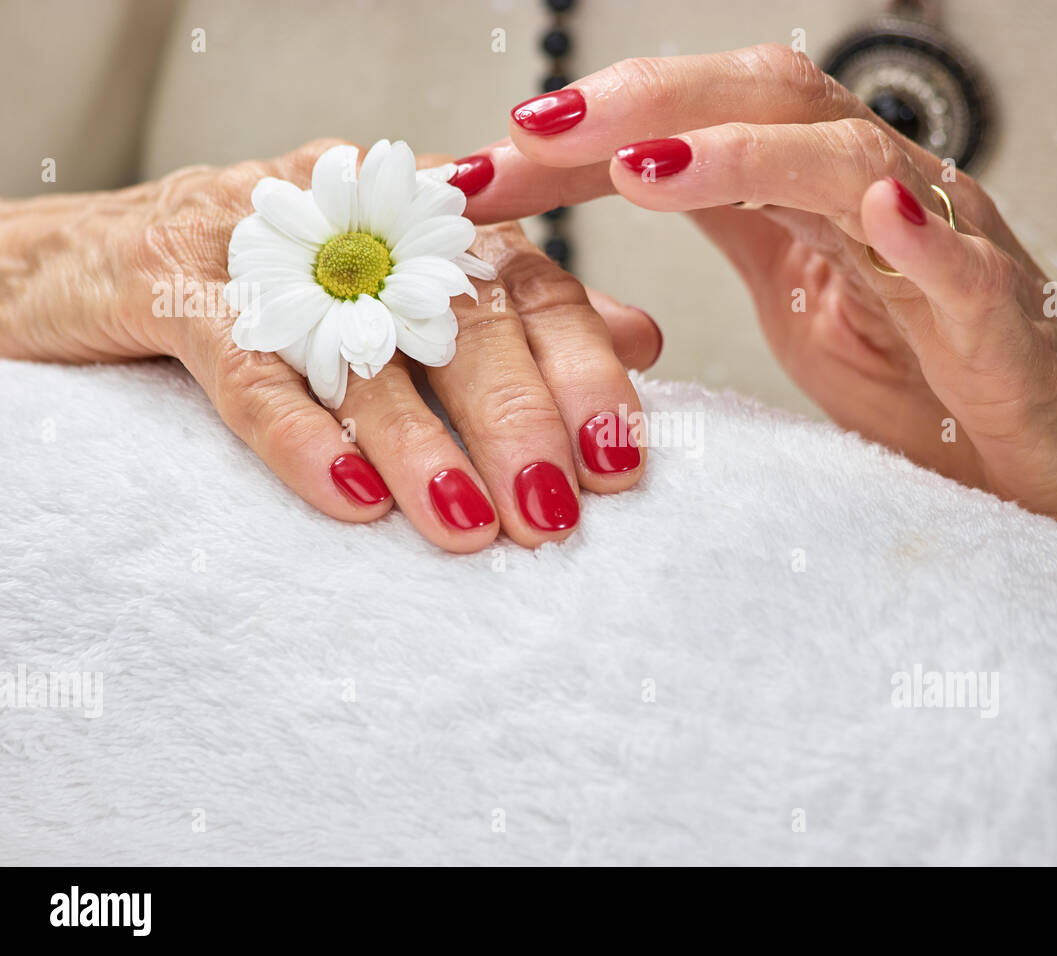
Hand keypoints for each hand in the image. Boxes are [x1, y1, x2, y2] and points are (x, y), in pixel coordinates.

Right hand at [0, 140, 660, 551]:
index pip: (533, 289)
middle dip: (516, 420)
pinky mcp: (177, 280)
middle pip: (462, 318)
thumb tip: (643, 339)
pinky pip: (251, 365)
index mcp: (430, 220)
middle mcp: (363, 217)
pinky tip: (354, 502)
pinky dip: (304, 437)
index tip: (620, 465)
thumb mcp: (408, 292)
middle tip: (552, 516)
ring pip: (366, 348)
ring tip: (472, 527)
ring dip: (424, 446)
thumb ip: (523, 313)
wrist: (96, 259)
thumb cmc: (280, 289)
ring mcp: (269, 243)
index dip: (583, 374)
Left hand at [460, 45, 1056, 607]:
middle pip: (768, 101)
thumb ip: (744, 228)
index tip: (485, 165)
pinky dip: (918, 230)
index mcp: (820, 202)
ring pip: (853, 159)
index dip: (590, 135)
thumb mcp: (807, 300)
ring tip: (645, 165)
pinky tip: (875, 209)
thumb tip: (636, 179)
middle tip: (534, 131)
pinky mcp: (1005, 324)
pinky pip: (966, 265)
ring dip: (747, 150)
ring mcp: (947, 251)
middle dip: (644, 107)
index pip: (697, 128)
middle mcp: (881, 200)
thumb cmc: (939, 391)